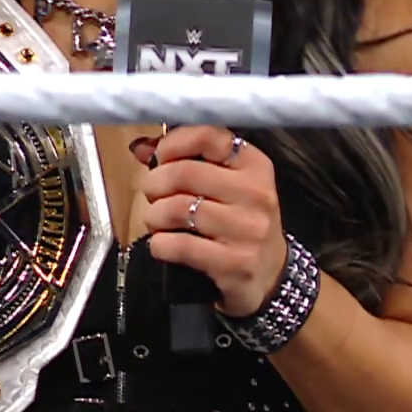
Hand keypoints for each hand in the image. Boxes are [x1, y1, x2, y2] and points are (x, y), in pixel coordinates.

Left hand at [134, 126, 288, 317]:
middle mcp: (255, 194)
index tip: (159, 158)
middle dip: (155, 183)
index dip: (172, 143)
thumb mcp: (226, 184)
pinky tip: (163, 245)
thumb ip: (186, 159)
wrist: (270, 274)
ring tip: (157, 221)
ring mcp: (247, 230)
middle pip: (185, 173)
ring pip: (177, 209)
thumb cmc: (240, 220)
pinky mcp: (234, 263)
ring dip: (155, 215)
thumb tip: (140, 147)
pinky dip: (160, 244)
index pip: (207, 137)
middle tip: (152, 194)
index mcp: (254, 165)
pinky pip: (179, 245)